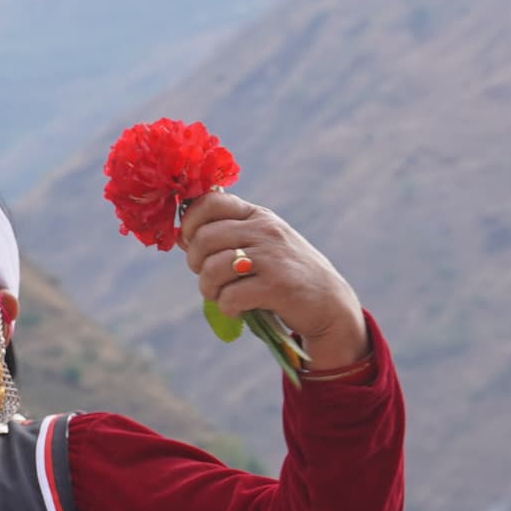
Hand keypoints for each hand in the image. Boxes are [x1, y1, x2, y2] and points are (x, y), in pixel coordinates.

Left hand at [175, 190, 367, 373]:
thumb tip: (181, 236)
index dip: (191, 222)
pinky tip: (237, 310)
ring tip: (220, 296)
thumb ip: (228, 235)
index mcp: (258, 216)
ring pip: (212, 268)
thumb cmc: (287, 273)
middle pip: (204, 238)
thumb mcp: (263, 243)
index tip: (192, 242)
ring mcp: (272, 257)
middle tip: (207, 277)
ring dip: (208, 289)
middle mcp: (265, 230)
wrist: (329, 303)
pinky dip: (226, 308)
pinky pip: (230, 296)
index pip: (211, 201)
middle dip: (195, 263)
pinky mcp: (277, 286)